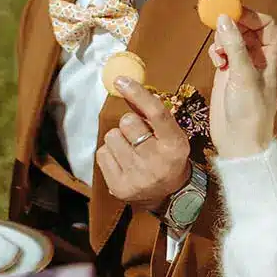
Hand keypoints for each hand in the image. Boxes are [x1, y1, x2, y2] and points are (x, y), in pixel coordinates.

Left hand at [95, 77, 193, 206]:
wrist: (168, 195)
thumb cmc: (167, 156)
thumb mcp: (170, 135)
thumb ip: (150, 113)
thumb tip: (125, 85)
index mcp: (175, 146)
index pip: (157, 113)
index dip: (138, 94)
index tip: (121, 81)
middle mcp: (157, 161)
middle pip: (128, 122)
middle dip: (130, 124)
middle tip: (139, 136)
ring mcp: (137, 176)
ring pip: (111, 136)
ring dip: (118, 139)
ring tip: (131, 151)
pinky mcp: (119, 186)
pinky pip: (102, 153)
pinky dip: (110, 154)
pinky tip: (123, 162)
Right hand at [208, 11, 276, 158]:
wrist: (239, 143)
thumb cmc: (251, 113)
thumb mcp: (244, 77)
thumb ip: (234, 46)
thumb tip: (224, 18)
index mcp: (273, 58)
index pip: (267, 26)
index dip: (251, 16)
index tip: (232, 11)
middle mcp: (260, 59)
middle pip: (248, 29)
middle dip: (233, 24)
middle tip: (218, 24)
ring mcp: (243, 66)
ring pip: (233, 39)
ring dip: (223, 39)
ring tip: (219, 53)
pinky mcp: (228, 74)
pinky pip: (222, 52)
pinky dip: (217, 51)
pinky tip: (216, 62)